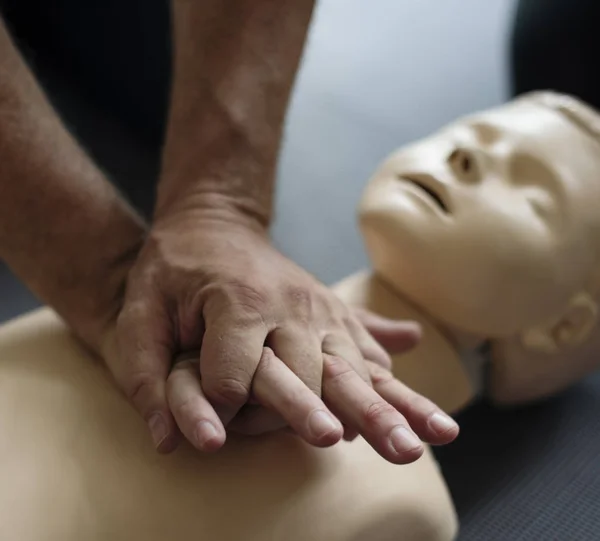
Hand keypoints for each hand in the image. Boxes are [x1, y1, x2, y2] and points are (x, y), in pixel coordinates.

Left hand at [105, 210, 458, 462]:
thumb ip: (144, 369)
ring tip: (428, 440)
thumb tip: (168, 440)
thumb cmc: (174, 269)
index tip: (208, 429)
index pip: (234, 378)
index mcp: (238, 304)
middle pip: (316, 376)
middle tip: (390, 450)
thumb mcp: (140, 308)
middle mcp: (292, 308)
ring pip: (359, 369)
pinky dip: (397, 386)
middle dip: (345, 419)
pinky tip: (428, 413)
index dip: (217, 410)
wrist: (214, 224)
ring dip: (395, 407)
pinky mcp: (335, 317)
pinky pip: (370, 353)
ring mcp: (321, 312)